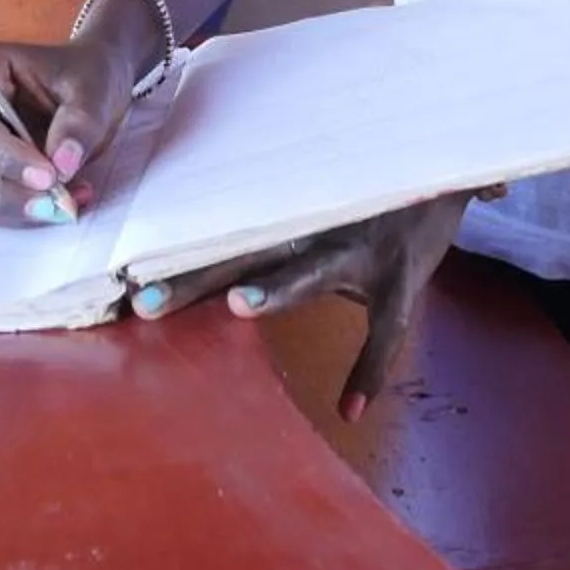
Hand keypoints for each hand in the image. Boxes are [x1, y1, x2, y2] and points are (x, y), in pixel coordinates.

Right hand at [0, 38, 132, 227]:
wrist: (84, 91)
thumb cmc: (83, 79)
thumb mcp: (94, 92)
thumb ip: (80, 124)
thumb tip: (62, 165)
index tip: (47, 176)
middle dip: (2, 190)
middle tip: (56, 203)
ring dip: (6, 208)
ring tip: (61, 205)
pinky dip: (7, 214)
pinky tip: (49, 207)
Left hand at [129, 192, 475, 421]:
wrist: (448, 160)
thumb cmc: (368, 190)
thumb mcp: (317, 201)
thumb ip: (270, 221)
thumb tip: (201, 246)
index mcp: (287, 215)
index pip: (219, 237)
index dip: (173, 259)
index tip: (121, 279)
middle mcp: (314, 227)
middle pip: (246, 254)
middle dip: (197, 280)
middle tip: (145, 303)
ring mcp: (360, 246)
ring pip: (312, 270)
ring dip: (277, 288)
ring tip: (242, 309)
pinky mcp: (404, 272)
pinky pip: (387, 327)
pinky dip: (370, 368)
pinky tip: (351, 408)